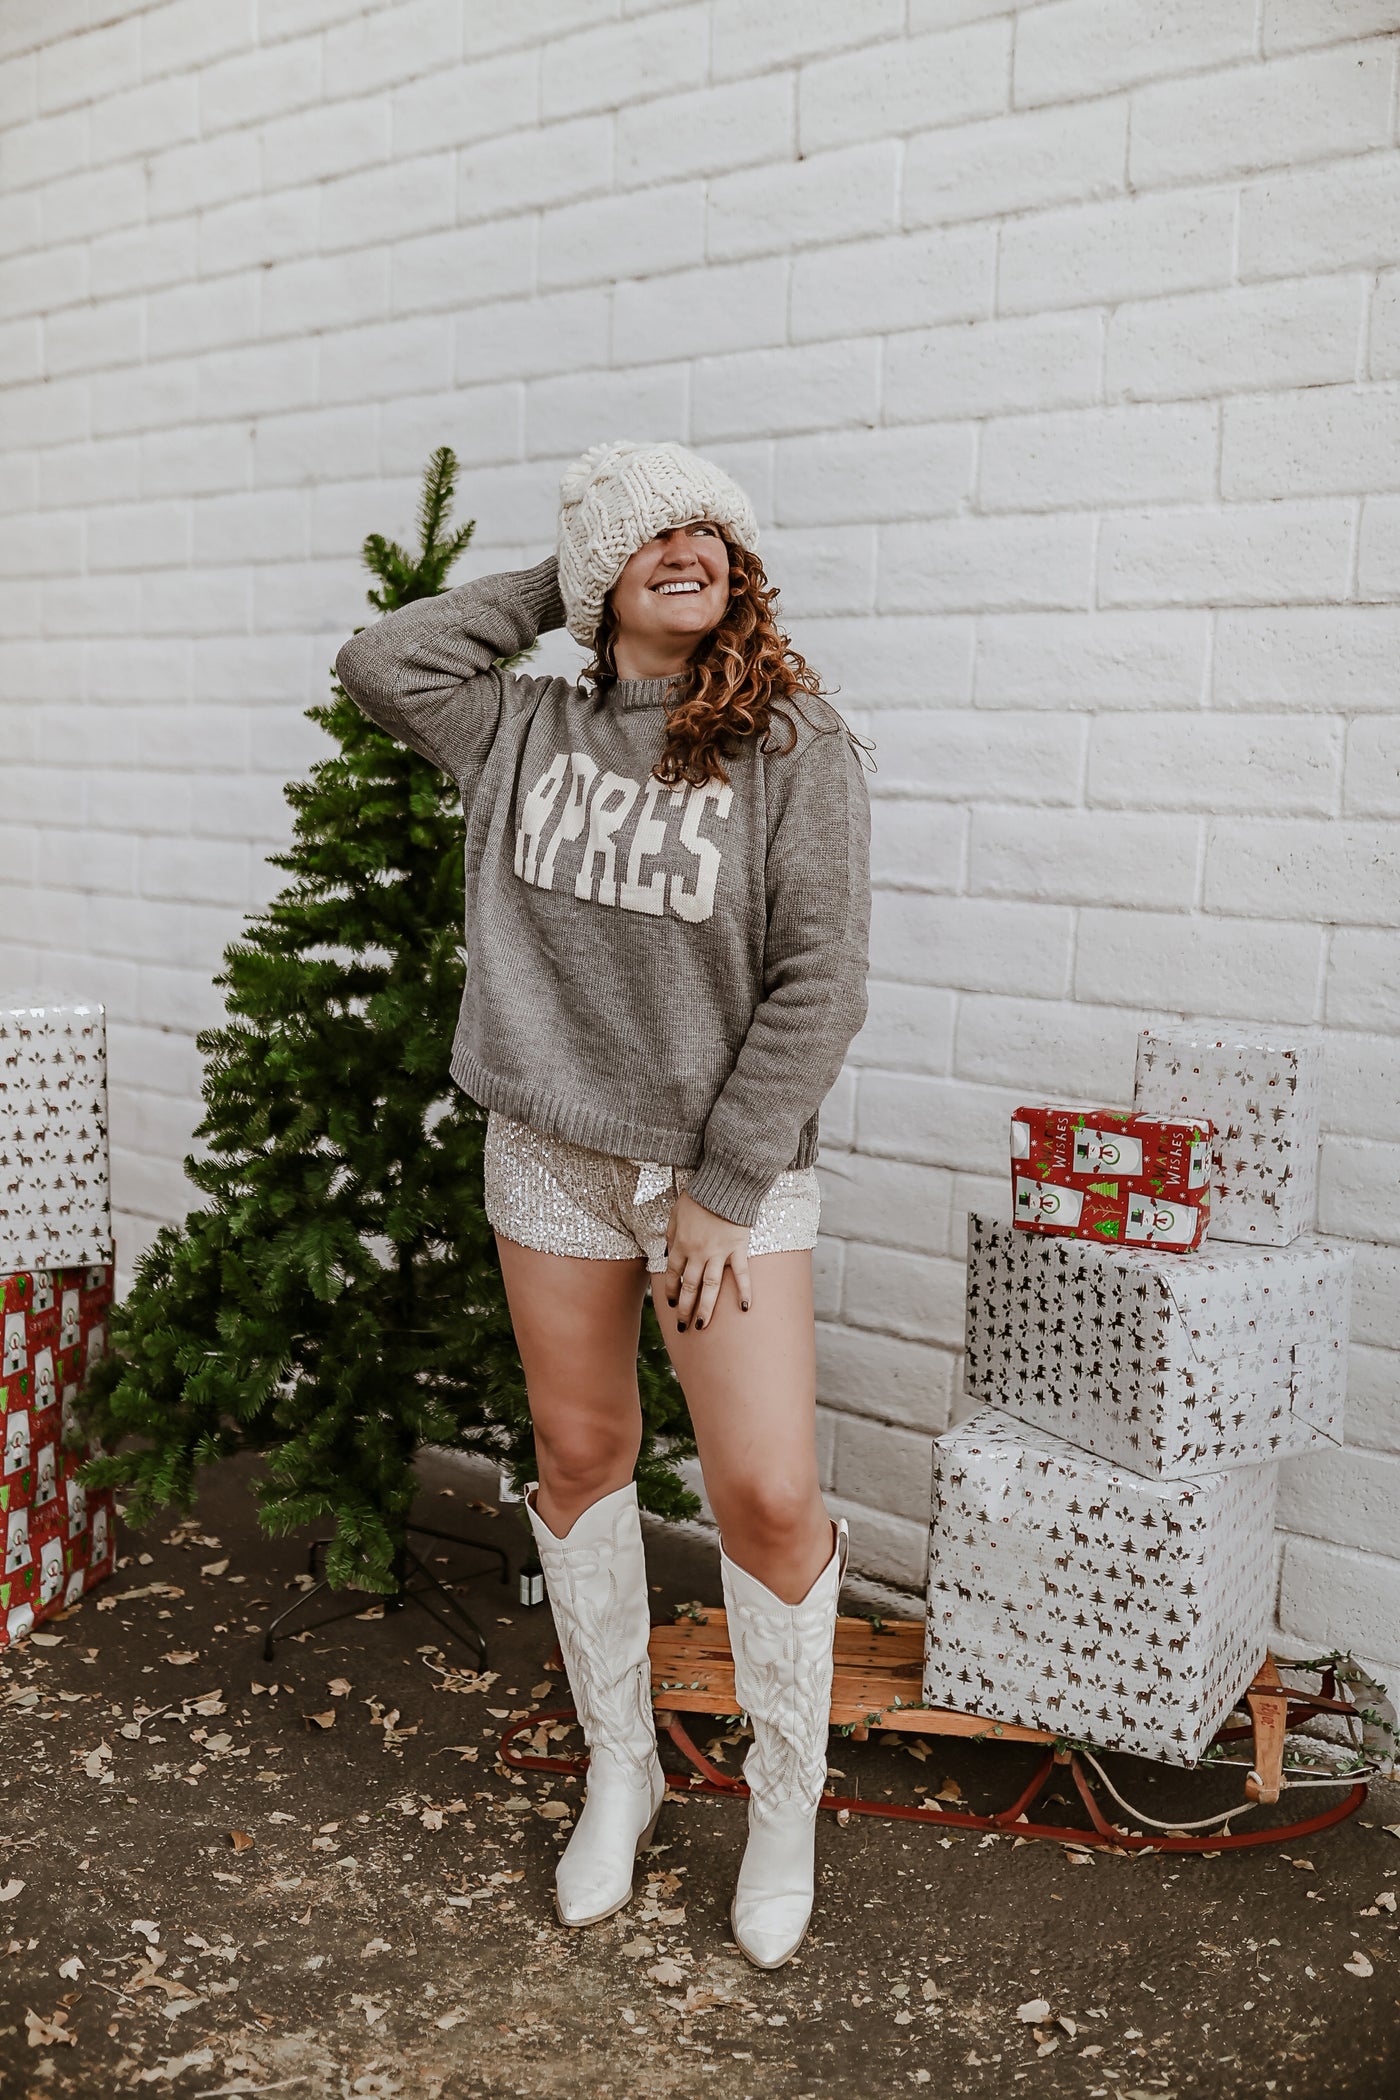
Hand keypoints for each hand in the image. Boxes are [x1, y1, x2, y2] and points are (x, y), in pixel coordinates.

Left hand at [662, 1189, 751, 1332]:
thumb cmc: (697, 1197)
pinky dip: (744, 1291)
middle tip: (682, 1326)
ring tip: (701, 1325)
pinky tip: (744, 1308)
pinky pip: (741, 1273)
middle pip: (689, 1286)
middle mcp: (697, 1253)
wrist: (722, 1184)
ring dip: (705, 1308)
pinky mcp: (737, 1249)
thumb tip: (667, 1253)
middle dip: (684, 1308)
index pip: (673, 1275)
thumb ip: (670, 1235)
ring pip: (710, 1287)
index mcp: (680, 1244)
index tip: (671, 1304)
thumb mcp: (674, 1214)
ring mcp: (718, 1253)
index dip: (671, 1291)